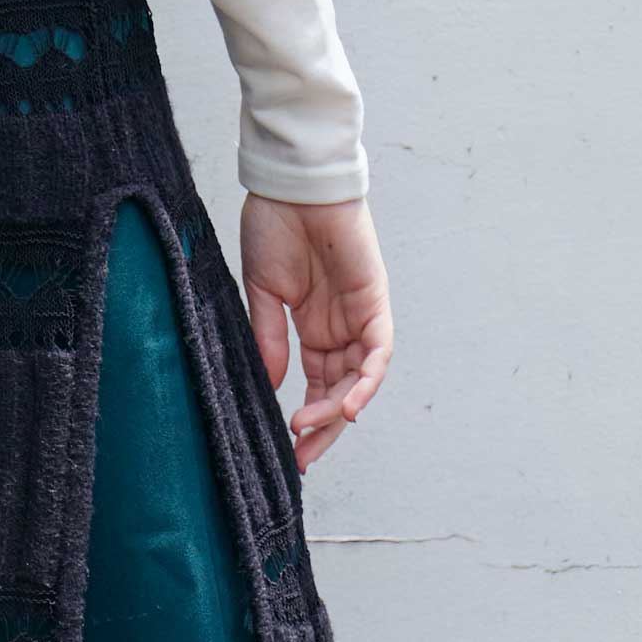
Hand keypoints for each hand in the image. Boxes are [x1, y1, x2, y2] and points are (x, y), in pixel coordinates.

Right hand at [238, 190, 391, 471]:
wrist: (292, 186)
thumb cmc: (275, 227)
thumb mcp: (263, 292)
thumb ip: (270, 339)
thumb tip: (274, 385)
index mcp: (313, 328)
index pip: (316, 384)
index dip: (306, 417)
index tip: (289, 447)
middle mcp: (340, 327)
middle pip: (341, 390)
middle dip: (325, 426)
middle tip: (304, 455)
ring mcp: (360, 315)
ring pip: (360, 377)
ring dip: (339, 407)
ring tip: (312, 429)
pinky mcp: (374, 302)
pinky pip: (378, 351)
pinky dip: (367, 380)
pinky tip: (348, 406)